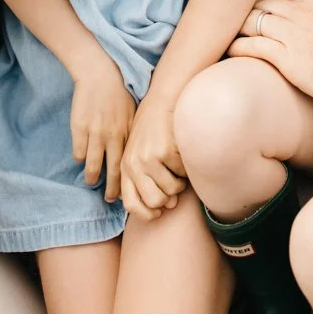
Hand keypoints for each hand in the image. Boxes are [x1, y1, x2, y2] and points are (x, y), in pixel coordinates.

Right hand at [70, 50, 135, 197]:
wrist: (100, 73)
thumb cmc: (119, 92)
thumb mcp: (134, 112)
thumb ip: (135, 132)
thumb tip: (140, 153)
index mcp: (129, 132)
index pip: (131, 165)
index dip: (130, 181)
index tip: (128, 191)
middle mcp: (114, 136)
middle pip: (114, 172)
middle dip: (112, 190)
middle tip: (110, 199)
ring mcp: (95, 133)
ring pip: (93, 166)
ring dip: (93, 178)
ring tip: (92, 182)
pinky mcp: (79, 129)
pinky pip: (79, 153)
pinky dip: (80, 158)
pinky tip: (82, 159)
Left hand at [120, 96, 186, 222]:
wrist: (162, 99)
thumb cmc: (154, 129)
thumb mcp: (140, 152)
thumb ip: (143, 179)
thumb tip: (164, 207)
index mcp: (125, 167)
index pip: (130, 204)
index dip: (147, 214)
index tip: (159, 212)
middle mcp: (133, 165)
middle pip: (155, 202)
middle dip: (169, 198)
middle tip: (174, 185)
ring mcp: (148, 159)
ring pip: (172, 190)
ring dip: (180, 181)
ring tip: (177, 166)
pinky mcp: (164, 152)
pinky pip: (183, 174)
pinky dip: (186, 167)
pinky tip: (181, 152)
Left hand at [229, 0, 312, 115]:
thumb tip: (310, 20)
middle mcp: (302, 13)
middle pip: (262, 0)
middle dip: (244, 7)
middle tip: (229, 16)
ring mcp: (293, 34)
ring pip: (252, 20)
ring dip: (235, 26)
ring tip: (225, 34)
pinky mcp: (287, 58)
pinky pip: (251, 46)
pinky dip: (237, 47)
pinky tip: (230, 51)